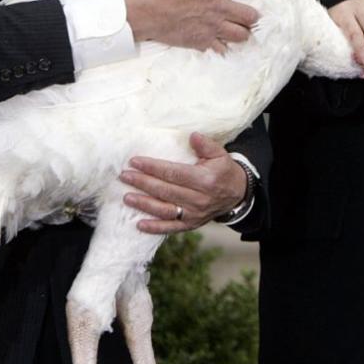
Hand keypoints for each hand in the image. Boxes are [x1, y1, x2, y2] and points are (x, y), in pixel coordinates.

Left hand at [121, 132, 248, 232]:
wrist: (238, 195)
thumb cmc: (224, 171)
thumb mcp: (221, 154)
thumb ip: (206, 145)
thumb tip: (192, 136)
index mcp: (205, 180)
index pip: (174, 173)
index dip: (153, 167)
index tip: (135, 162)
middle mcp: (199, 199)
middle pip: (165, 191)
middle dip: (143, 183)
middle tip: (125, 176)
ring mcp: (195, 214)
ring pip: (165, 210)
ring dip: (144, 204)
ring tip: (127, 197)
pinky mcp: (192, 225)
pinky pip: (171, 228)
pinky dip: (155, 228)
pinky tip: (139, 225)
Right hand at [124, 0, 269, 52]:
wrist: (143, 9)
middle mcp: (219, 7)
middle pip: (249, 16)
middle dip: (253, 16)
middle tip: (251, 16)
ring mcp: (211, 26)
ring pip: (240, 35)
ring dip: (243, 33)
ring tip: (241, 32)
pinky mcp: (201, 41)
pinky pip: (220, 48)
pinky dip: (223, 47)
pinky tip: (222, 46)